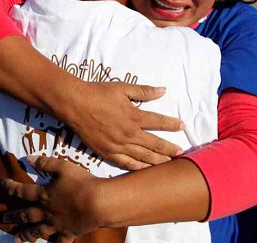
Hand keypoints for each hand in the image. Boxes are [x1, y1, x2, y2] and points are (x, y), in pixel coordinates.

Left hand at [1, 156, 102, 242]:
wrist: (98, 203)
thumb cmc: (81, 182)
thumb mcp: (63, 167)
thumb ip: (45, 163)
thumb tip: (29, 159)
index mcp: (44, 195)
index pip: (22, 191)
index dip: (11, 187)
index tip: (3, 184)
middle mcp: (46, 212)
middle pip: (26, 215)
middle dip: (13, 216)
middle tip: (2, 219)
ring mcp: (57, 225)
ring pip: (38, 232)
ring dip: (26, 235)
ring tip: (16, 239)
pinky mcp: (68, 233)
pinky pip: (59, 242)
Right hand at [60, 81, 183, 170]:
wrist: (74, 104)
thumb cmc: (98, 93)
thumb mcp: (123, 88)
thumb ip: (144, 91)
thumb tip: (163, 90)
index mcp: (134, 116)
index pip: (159, 122)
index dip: (172, 124)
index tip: (182, 126)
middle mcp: (128, 134)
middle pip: (155, 145)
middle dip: (169, 149)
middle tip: (180, 153)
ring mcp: (118, 145)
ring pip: (143, 157)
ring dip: (157, 161)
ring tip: (169, 164)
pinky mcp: (107, 152)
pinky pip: (126, 163)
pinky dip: (138, 168)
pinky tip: (146, 169)